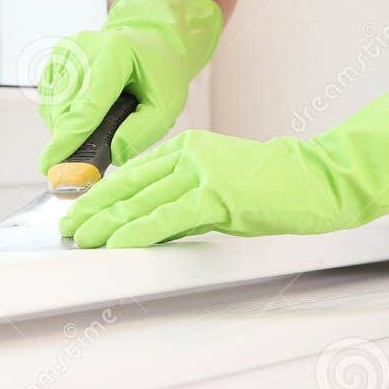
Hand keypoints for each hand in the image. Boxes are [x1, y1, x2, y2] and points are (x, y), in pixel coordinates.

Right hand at [37, 0, 222, 174]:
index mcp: (115, 53)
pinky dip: (62, 115)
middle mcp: (84, 47)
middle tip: (88, 158)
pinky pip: (49, 99)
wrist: (148, 40)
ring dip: (68, 127)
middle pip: (65, 108)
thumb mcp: (166, 104)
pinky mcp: (55, 57)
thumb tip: (112, 154)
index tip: (51, 163)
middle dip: (72, 139)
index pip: (88, 104)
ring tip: (98, 123)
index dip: (69, 137)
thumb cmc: (158, 73)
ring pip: (52, 106)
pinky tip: (84, 113)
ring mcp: (67, 50)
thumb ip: (143, 131)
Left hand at [59, 75, 388, 247]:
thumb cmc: (278, 185)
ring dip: (107, 223)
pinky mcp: (220, 195)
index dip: (103, 192)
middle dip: (95, 208)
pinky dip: (138, 231)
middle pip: (130, 183)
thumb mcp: (225, 180)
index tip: (81, 209)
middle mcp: (192, 153)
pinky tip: (118, 243)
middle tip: (68, 227)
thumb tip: (153, 218)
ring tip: (82, 239)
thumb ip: (188, 192)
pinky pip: (169, 216)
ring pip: (142, 200)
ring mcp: (205, 172)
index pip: (135, 171)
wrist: (320, 178)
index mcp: (191, 145)